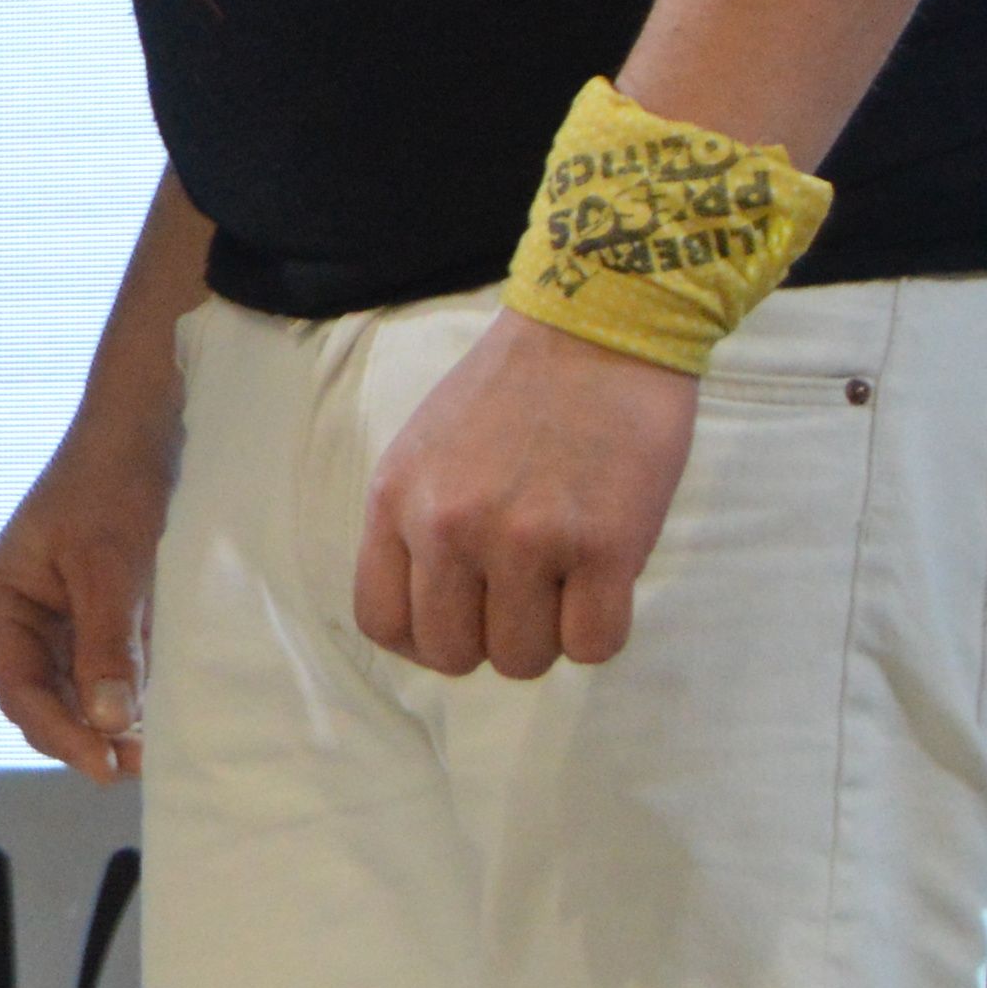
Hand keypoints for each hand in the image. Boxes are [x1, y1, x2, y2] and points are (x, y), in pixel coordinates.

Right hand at [0, 394, 179, 778]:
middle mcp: (19, 623)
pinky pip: (108, 675)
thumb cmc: (112, 485)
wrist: (145, 428)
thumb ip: (106, 644)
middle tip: (140, 764)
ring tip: (154, 748)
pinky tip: (161, 713)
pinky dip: (130, 697)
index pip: (20, 693)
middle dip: (87, 735)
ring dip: (112, 723)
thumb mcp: (109, 566)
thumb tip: (107, 722)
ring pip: (79, 697)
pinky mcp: (98, 621)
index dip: (61, 736)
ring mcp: (59, 625)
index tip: (106, 765)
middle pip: (46, 703)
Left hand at [356, 307, 701, 678]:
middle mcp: (449, 526)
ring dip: (550, 634)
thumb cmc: (514, 388)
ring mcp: (525, 540)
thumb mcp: (425, 448)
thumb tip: (430, 611)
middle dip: (490, 638)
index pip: (382, 622)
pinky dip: (600, 629)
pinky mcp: (603, 547)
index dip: (423, 638)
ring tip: (566, 577)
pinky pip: (593, 647)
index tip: (460, 618)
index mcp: (397, 499)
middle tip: (524, 593)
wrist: (597, 326)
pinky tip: (604, 580)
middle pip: (453, 654)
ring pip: (523, 660)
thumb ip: (416, 524)